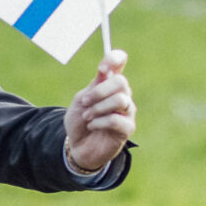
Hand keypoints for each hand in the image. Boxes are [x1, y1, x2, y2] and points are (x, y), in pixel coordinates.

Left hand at [63, 49, 134, 174]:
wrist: (77, 146)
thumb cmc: (80, 121)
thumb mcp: (80, 100)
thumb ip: (93, 86)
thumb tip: (105, 72)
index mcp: (109, 83)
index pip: (119, 61)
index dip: (114, 59)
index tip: (101, 69)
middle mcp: (122, 94)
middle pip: (121, 82)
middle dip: (99, 92)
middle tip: (85, 102)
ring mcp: (127, 111)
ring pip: (120, 100)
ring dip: (98, 108)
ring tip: (87, 117)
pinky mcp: (128, 128)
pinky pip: (116, 120)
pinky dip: (99, 122)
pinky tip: (92, 126)